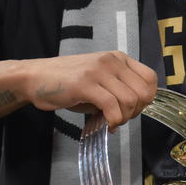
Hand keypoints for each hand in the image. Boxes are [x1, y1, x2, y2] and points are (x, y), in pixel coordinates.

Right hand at [22, 51, 156, 130]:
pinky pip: (111, 106)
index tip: (133, 109)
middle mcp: (112, 61)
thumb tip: (134, 110)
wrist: (34, 77)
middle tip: (121, 118)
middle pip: (143, 92)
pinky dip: (113, 120)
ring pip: (129, 100)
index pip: (150, 78)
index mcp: (119, 58)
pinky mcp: (84, 84)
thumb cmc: (67, 83)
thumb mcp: (100, 80)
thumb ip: (118, 90)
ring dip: (124, 118)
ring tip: (111, 122)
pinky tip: (106, 125)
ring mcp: (98, 71)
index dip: (147, 99)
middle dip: (136, 112)